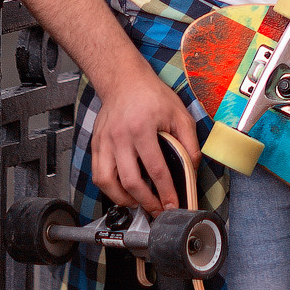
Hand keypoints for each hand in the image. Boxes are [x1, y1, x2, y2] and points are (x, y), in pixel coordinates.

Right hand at [89, 59, 201, 214]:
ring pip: (107, 182)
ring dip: (123, 199)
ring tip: (138, 203)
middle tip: (157, 210)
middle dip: (146, 202)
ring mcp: (104, 141)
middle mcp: (120, 137)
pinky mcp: (96, 144)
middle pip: (130, 182)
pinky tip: (122, 190)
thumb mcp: (179, 113)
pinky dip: (109, 188)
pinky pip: (98, 174)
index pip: (156, 170)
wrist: (124, 79)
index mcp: (142, 129)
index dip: (166, 192)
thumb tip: (193, 168)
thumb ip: (189, 142)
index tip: (172, 205)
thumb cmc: (151, 95)